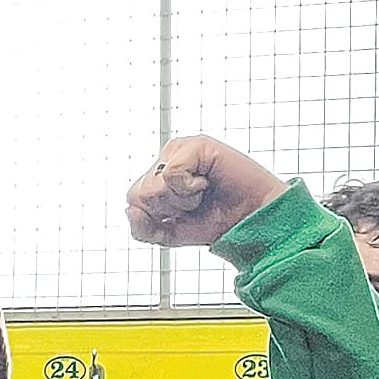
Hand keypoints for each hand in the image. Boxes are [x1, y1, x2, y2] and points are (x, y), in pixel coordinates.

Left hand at [127, 136, 286, 246]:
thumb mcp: (169, 234)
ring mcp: (180, 149)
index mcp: (156, 177)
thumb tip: (128, 210)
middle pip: (140, 193)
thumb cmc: (214, 222)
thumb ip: (142, 229)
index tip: (184, 212)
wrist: (250, 220)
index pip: (133, 199)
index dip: (157, 215)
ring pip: (154, 186)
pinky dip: (189, 187)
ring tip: (202, 192)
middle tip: (196, 202)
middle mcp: (166, 159)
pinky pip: (171, 174)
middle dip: (169, 207)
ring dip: (181, 198)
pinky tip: (207, 182)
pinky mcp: (196, 144)